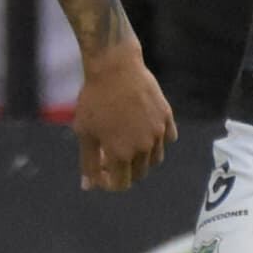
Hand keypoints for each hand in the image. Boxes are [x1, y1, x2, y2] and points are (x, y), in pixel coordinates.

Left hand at [72, 43, 173, 191]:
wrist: (114, 67)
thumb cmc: (94, 99)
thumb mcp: (84, 132)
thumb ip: (88, 162)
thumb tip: (89, 186)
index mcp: (121, 154)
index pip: (121, 184)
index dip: (109, 182)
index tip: (101, 171)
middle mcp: (144, 147)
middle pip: (139, 174)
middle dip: (124, 171)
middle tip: (111, 154)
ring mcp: (158, 132)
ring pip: (155, 159)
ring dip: (142, 158)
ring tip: (128, 143)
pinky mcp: (167, 116)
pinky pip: (168, 138)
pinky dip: (158, 141)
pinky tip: (145, 130)